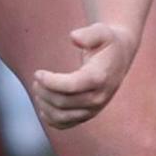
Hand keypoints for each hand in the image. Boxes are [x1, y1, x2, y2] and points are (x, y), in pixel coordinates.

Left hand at [26, 19, 140, 130]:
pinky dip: (51, 118)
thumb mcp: (101, 31)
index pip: (70, 86)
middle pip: (63, 102)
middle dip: (44, 92)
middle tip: (36, 80)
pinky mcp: (88, 114)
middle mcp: (98, 97)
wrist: (119, 56)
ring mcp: (94, 109)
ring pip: (62, 116)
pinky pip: (65, 124)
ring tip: (38, 90)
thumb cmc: (107, 42)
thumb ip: (89, 34)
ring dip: (44, 105)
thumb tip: (74, 37)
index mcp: (99, 78)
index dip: (50, 82)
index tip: (37, 73)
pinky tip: (43, 106)